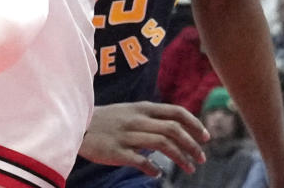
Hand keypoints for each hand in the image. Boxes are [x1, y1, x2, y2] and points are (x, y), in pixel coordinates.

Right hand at [79, 102, 207, 175]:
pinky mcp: (117, 152)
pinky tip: (158, 174)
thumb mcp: (130, 111)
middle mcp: (138, 120)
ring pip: (162, 144)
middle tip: (202, 157)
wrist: (77, 125)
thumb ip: (151, 117)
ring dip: (180, 157)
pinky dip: (153, 168)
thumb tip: (175, 128)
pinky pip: (140, 161)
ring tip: (190, 168)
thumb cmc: (107, 120)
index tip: (205, 136)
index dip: (194, 123)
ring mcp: (128, 135)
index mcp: (143, 108)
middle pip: (173, 129)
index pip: (176, 112)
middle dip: (192, 144)